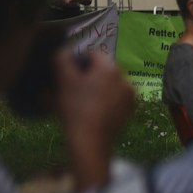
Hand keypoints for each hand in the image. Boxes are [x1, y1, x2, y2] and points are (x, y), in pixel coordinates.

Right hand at [55, 49, 133, 190]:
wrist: (90, 141)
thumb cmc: (75, 107)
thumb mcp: (63, 80)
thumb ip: (62, 59)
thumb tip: (65, 52)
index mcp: (110, 68)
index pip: (92, 55)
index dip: (77, 62)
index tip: (66, 75)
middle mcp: (125, 79)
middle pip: (102, 70)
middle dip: (86, 76)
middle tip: (71, 89)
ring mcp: (130, 97)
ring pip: (108, 86)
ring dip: (95, 89)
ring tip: (79, 101)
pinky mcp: (130, 112)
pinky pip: (114, 100)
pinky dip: (104, 101)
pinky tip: (91, 111)